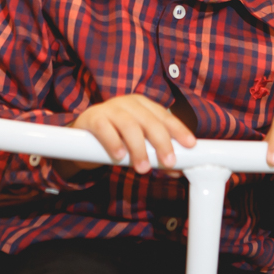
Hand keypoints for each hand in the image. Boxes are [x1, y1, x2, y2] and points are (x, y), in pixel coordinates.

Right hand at [61, 94, 195, 176]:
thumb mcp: (138, 144)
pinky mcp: (93, 117)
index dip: (179, 129)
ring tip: (143, 168)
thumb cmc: (117, 137)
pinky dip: (114, 143)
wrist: (82, 135)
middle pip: (150, 120)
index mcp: (143, 105)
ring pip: (129, 125)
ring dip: (139, 148)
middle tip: (168, 161)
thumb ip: (156, 154)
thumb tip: (178, 170)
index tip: (190, 145)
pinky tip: (119, 156)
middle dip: (162, 142)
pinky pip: (105, 128)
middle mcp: (128, 103)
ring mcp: (110, 108)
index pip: (164, 116)